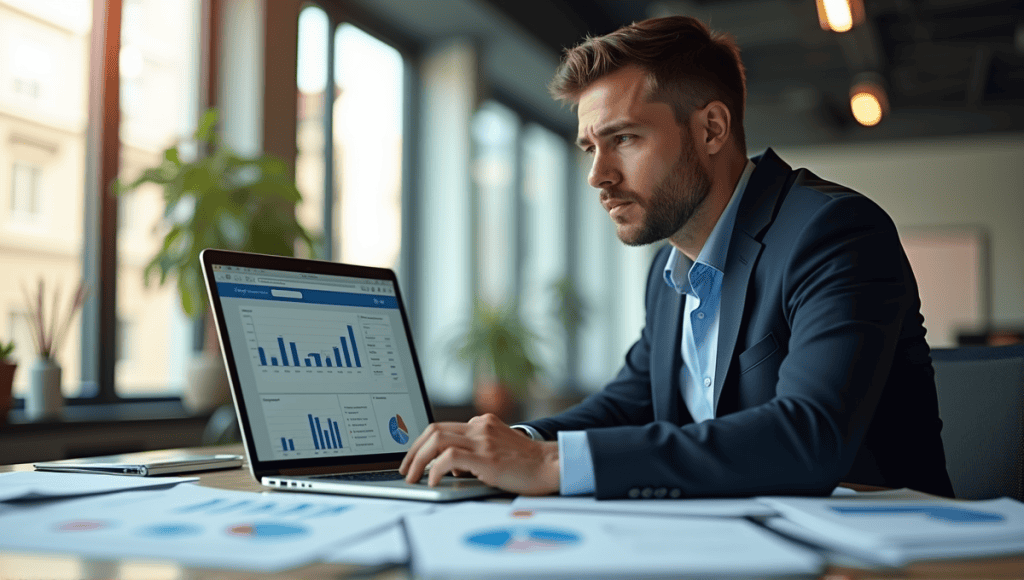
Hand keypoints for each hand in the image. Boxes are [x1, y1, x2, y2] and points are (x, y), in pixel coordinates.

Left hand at [398, 414, 559, 495]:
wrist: (552, 466)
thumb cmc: (527, 464)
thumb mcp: (498, 448)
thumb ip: (476, 450)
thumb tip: (451, 467)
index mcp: (482, 423)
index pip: (441, 427)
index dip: (421, 444)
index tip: (413, 459)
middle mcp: (480, 427)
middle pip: (433, 430)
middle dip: (413, 451)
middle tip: (406, 470)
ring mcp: (483, 441)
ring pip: (437, 440)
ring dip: (418, 460)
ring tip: (414, 478)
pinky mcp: (487, 458)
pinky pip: (449, 458)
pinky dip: (435, 469)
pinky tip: (434, 481)